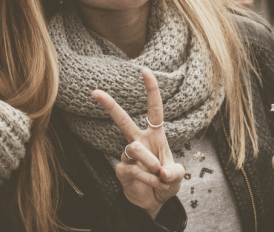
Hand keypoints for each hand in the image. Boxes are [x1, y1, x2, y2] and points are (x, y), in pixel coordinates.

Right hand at [92, 69, 185, 217]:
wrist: (154, 202)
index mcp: (155, 136)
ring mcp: (128, 155)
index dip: (151, 90)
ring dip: (151, 164)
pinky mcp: (121, 169)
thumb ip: (173, 172)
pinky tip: (155, 184)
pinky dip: (149, 178)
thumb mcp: (177, 176)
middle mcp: (139, 141)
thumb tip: (161, 170)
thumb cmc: (166, 182)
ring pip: (135, 149)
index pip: (154, 110)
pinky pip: (134, 169)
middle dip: (110, 105)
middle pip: (123, 120)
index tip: (145, 71)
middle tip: (96, 92)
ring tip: (160, 176)